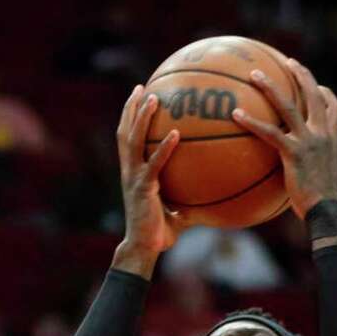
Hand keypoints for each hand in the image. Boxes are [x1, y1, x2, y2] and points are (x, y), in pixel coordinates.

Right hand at [113, 85, 186, 272]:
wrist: (143, 249)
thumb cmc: (158, 233)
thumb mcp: (176, 211)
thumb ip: (189, 199)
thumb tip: (210, 197)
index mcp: (133, 173)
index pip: (128, 139)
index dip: (130, 118)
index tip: (138, 98)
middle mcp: (129, 171)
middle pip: (126, 132)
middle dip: (132, 108)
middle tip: (142, 87)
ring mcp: (134, 178)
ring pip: (134, 140)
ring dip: (142, 117)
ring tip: (152, 97)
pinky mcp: (143, 188)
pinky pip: (155, 163)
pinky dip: (165, 147)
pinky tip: (177, 133)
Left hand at [232, 57, 336, 219]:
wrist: (325, 211)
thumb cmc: (320, 203)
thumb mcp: (321, 180)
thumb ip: (309, 167)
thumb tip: (293, 174)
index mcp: (330, 139)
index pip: (334, 107)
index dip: (325, 93)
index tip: (317, 86)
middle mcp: (322, 134)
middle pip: (314, 95)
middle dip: (301, 75)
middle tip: (288, 61)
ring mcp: (309, 141)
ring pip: (289, 105)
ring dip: (270, 87)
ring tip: (254, 74)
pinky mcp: (294, 153)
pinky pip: (270, 132)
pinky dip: (252, 122)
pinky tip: (236, 115)